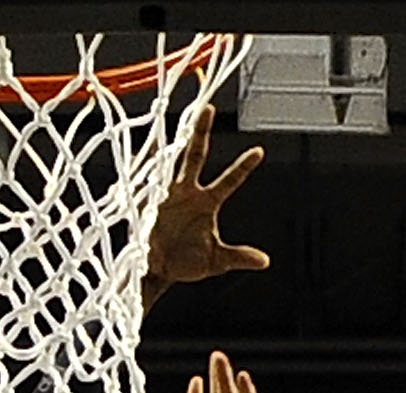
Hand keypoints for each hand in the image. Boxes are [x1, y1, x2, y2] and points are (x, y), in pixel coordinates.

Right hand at [144, 108, 268, 300]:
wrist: (157, 271)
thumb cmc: (187, 262)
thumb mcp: (216, 261)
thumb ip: (239, 257)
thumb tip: (265, 262)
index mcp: (206, 202)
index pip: (230, 181)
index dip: (243, 167)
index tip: (259, 152)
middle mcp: (187, 190)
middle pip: (197, 155)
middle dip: (202, 132)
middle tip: (209, 108)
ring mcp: (166, 192)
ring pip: (171, 160)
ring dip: (172, 142)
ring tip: (173, 123)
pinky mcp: (148, 200)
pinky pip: (145, 180)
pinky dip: (143, 164)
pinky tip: (140, 149)